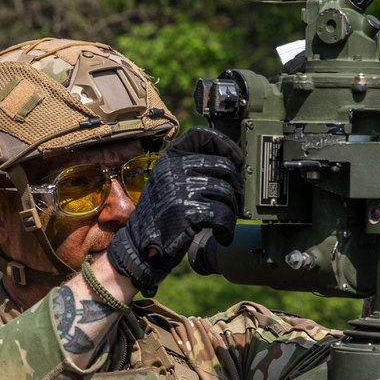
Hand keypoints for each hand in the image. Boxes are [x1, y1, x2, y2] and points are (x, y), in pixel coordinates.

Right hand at [107, 127, 243, 294]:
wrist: (142, 244)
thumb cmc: (163, 213)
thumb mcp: (171, 181)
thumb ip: (193, 168)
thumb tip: (234, 163)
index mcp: (171, 157)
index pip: (203, 135)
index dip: (226, 145)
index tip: (237, 160)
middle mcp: (174, 169)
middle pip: (224, 166)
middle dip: (236, 186)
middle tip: (235, 201)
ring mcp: (180, 190)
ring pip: (225, 192)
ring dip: (232, 210)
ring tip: (225, 220)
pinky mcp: (187, 213)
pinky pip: (221, 215)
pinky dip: (227, 228)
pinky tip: (222, 235)